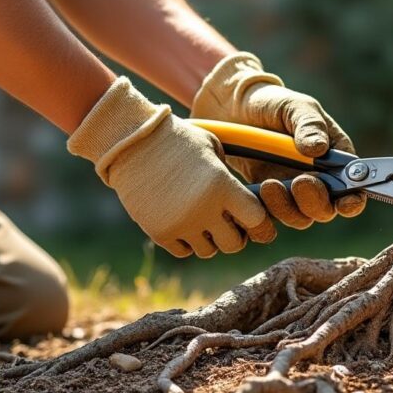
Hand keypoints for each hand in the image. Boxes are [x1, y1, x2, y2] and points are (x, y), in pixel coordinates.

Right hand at [68, 77, 275, 256]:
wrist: (131, 142)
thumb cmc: (178, 140)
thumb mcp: (213, 148)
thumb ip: (231, 178)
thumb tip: (245, 205)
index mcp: (223, 186)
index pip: (257, 220)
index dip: (260, 224)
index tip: (256, 222)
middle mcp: (204, 209)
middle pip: (233, 244)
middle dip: (234, 236)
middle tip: (226, 223)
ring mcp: (181, 223)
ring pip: (207, 251)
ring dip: (208, 239)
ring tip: (201, 219)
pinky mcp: (159, 232)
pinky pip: (183, 251)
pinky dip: (186, 242)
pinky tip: (183, 222)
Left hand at [191, 53, 366, 227]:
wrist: (235, 109)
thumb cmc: (273, 103)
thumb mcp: (294, 106)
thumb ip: (309, 124)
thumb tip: (319, 149)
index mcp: (335, 158)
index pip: (352, 189)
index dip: (351, 201)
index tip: (343, 201)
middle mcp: (318, 180)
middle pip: (326, 210)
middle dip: (314, 202)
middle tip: (298, 182)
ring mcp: (292, 192)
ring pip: (298, 218)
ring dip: (286, 207)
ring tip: (269, 185)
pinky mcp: (267, 199)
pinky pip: (270, 217)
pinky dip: (265, 210)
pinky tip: (256, 192)